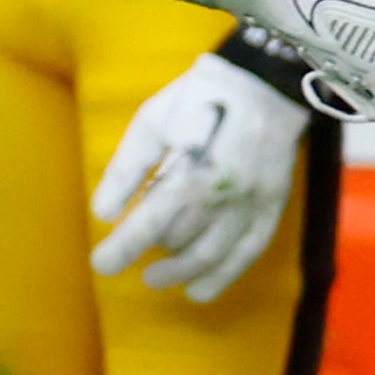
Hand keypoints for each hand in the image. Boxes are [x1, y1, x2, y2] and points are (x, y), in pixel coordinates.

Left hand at [88, 47, 311, 302]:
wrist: (266, 84)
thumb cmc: (199, 99)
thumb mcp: (152, 122)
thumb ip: (127, 169)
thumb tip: (104, 214)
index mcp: (190, 171)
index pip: (151, 222)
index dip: (123, 248)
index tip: (101, 264)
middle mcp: (223, 195)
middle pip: (180, 241)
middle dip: (150, 254)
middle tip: (123, 259)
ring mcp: (252, 203)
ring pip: (213, 253)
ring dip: (181, 273)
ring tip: (156, 278)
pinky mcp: (273, 205)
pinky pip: (249, 250)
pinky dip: (225, 275)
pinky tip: (200, 290)